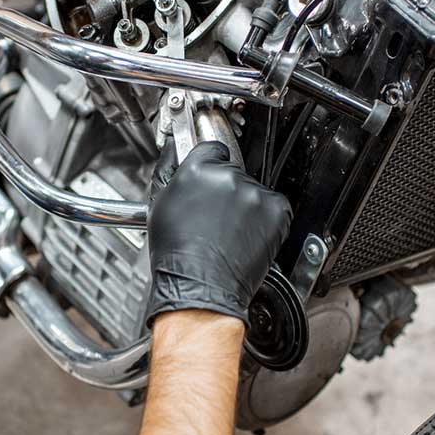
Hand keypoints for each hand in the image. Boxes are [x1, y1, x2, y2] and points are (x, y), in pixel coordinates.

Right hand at [146, 141, 291, 324]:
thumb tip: (176, 146)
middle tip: (214, 216)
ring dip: (244, 205)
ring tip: (228, 230)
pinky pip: (273, 206)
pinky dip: (264, 219)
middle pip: (232, 171)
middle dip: (225, 190)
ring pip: (252, 190)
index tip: (209, 180)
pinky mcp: (275, 211)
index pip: (212, 149)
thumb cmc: (177, 253)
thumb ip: (170, 168)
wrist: (200, 287)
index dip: (210, 166)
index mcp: (198, 169)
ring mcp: (254, 193)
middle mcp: (228, 176)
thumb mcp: (160, 204)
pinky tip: (245, 234)